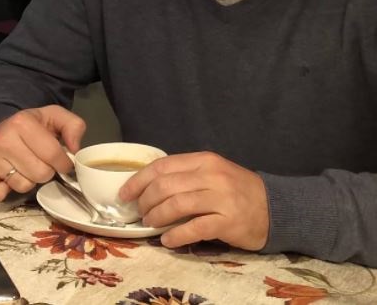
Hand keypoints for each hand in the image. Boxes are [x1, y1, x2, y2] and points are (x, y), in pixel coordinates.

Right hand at [0, 105, 84, 201]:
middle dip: (46, 171)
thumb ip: (73, 126)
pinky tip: (7, 181)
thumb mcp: (54, 117)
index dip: (63, 163)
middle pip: (41, 173)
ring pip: (23, 186)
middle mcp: (3, 139)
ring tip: (24, 167)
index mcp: (22, 123)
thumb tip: (75, 149)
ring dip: (28, 181)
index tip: (61, 160)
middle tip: (39, 161)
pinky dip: (3, 193)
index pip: (54, 155)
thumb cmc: (30, 126)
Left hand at [119, 151, 268, 250]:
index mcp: (204, 160)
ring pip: (176, 205)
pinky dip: (176, 235)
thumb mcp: (212, 173)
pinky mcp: (228, 221)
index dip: (138, 180)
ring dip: (157, 216)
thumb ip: (185, 175)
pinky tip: (168, 240)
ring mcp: (221, 198)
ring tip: (151, 224)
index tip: (125, 194)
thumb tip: (147, 186)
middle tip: (140, 213)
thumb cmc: (237, 190)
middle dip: (145, 201)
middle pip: (165, 186)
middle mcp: (212, 176)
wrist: (276, 208)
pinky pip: (194, 228)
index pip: (161, 166)